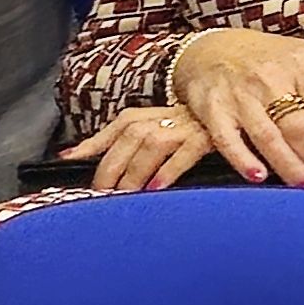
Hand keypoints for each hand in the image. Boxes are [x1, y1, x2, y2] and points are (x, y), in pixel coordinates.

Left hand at [80, 104, 217, 192]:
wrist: (234, 110)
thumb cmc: (188, 128)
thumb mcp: (151, 128)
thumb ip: (114, 141)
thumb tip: (69, 155)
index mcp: (147, 116)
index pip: (115, 129)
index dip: (93, 145)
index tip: (72, 161)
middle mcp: (163, 118)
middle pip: (129, 138)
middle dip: (112, 167)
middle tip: (102, 193)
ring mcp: (185, 127)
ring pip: (152, 146)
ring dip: (136, 172)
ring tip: (126, 194)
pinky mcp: (207, 137)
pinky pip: (184, 153)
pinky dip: (169, 170)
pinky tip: (158, 187)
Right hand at [163, 30, 303, 182]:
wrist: (214, 48)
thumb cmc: (272, 60)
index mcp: (300, 63)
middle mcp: (269, 78)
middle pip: (301, 129)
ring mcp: (239, 95)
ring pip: (269, 138)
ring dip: (291, 167)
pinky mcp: (212, 109)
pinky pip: (227, 140)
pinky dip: (243, 160)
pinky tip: (260, 177)